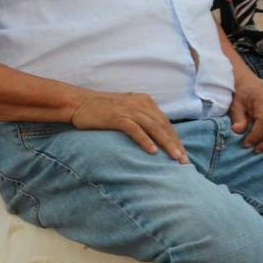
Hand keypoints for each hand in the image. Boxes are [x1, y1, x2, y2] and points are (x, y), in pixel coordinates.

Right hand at [67, 90, 189, 162]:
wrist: (77, 102)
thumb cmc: (100, 109)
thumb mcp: (125, 108)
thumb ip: (141, 117)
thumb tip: (155, 135)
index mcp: (144, 101)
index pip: (165, 122)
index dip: (176, 139)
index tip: (183, 154)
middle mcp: (140, 103)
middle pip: (163, 126)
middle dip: (176, 144)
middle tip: (185, 161)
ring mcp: (129, 109)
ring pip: (154, 128)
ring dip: (167, 144)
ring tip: (176, 158)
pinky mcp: (117, 116)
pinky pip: (135, 130)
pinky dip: (145, 141)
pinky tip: (153, 152)